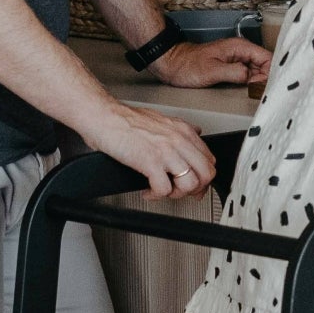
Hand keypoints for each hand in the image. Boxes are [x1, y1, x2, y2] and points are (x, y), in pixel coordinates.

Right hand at [82, 101, 216, 199]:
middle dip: (196, 189)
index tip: (195, 185)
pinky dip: (156, 195)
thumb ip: (180, 129)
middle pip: (206, 174)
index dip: (204, 177)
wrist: (103, 117)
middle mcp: (179, 140)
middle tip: (182, 192)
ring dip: (176, 194)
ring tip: (163, 190)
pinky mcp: (150, 162)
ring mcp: (166, 152)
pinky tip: (148, 191)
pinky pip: (164, 189)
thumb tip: (195, 133)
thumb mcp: (162, 119)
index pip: (209, 160)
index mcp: (183, 131)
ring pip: (190, 184)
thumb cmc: (125, 120)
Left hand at [150, 37, 269, 87]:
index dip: (269, 73)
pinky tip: (248, 89)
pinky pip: (249, 74)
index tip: (263, 85)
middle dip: (266, 78)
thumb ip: (235, 73)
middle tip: (259, 91)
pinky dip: (252, 82)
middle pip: (265, 64)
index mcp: (239, 47)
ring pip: (258, 70)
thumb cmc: (187, 64)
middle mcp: (240, 51)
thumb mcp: (213, 71)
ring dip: (259, 81)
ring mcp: (237, 58)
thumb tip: (252, 77)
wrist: (172, 64)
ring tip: (254, 91)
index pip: (267, 57)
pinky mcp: (232, 66)